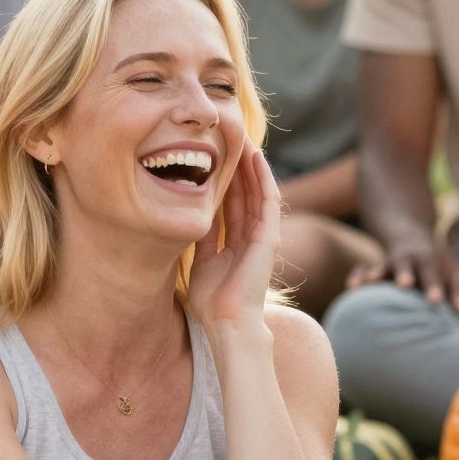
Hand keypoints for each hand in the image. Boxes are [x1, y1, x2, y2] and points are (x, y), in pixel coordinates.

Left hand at [189, 142, 279, 332]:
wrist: (227, 324)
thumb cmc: (211, 302)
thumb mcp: (199, 261)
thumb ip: (199, 238)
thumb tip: (188, 213)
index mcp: (234, 242)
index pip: (230, 202)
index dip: (222, 178)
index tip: (210, 154)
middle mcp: (251, 236)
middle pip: (244, 191)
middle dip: (236, 164)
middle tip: (226, 136)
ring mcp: (263, 236)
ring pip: (257, 190)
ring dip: (251, 164)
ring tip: (242, 137)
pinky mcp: (270, 237)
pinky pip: (268, 200)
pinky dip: (263, 178)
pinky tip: (255, 157)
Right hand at [347, 237, 458, 312]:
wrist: (411, 240)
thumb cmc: (438, 265)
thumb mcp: (454, 272)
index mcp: (428, 260)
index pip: (433, 272)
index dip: (434, 286)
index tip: (437, 301)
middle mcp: (406, 259)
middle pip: (405, 265)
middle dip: (404, 274)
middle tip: (406, 284)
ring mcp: (387, 263)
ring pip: (379, 265)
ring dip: (374, 272)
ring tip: (368, 282)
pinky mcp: (372, 268)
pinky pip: (361, 269)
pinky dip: (357, 276)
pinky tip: (352, 288)